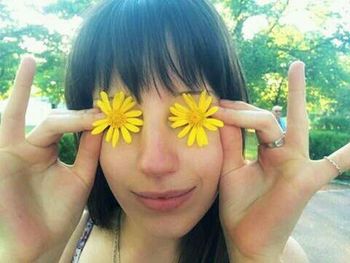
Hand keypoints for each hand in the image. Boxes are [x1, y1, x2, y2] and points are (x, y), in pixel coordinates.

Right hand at [0, 56, 102, 261]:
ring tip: (30, 61)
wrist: (40, 243)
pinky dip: (17, 96)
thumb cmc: (58, 211)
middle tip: (102, 111)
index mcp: (46, 150)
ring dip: (31, 90)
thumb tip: (104, 122)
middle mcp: (28, 145)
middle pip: (58, 120)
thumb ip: (89, 148)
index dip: (88, 119)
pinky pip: (10, 123)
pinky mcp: (3, 156)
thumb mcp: (81, 174)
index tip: (110, 114)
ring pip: (41, 121)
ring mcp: (12, 149)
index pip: (68, 125)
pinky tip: (26, 68)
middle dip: (78, 116)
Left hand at [215, 61, 349, 261]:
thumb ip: (230, 143)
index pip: (253, 122)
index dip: (235, 112)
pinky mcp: (306, 180)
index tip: (214, 106)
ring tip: (297, 70)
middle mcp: (282, 154)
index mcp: (264, 152)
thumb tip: (223, 114)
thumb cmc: (239, 206)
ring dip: (295, 99)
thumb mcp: (230, 169)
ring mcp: (296, 164)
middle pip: (274, 117)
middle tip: (278, 71)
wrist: (246, 239)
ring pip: (294, 126)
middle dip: (272, 96)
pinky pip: (332, 166)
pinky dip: (347, 154)